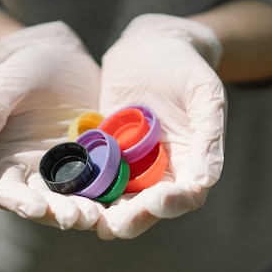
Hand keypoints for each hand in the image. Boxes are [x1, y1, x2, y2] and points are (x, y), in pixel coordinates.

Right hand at [0, 21, 103, 229]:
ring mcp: (72, 172)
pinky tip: (123, 200)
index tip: (37, 208)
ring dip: (87, 212)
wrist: (59, 58)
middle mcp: (39, 176)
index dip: (22, 204)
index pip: (11, 194)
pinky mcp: (99, 163)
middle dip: (60, 214)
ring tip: (98, 215)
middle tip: (78, 217)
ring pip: (78, 201)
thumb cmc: (20, 73)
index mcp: (9, 165)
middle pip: (47, 205)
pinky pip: (105, 184)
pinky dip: (111, 195)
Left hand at [96, 13, 226, 238]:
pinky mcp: (103, 154)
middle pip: (147, 206)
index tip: (158, 200)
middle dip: (132, 217)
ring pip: (117, 198)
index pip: (186, 196)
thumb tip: (207, 180)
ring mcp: (129, 165)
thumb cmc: (185, 66)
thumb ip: (209, 133)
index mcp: (191, 163)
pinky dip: (80, 186)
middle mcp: (160, 171)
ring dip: (102, 211)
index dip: (173, 202)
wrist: (150, 46)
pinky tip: (63, 191)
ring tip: (86, 218)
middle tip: (113, 225)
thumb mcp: (204, 92)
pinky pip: (92, 175)